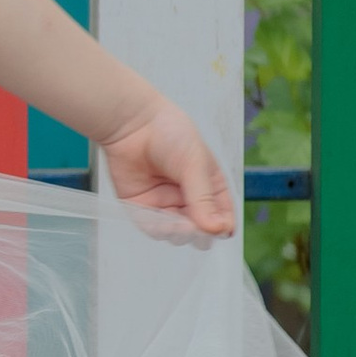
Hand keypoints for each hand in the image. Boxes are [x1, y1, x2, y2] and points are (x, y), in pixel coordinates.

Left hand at [98, 98, 234, 241]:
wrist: (132, 122)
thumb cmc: (170, 134)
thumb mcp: (194, 164)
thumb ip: (203, 198)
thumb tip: (218, 229)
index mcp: (209, 185)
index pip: (222, 213)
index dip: (223, 226)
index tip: (222, 231)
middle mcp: (188, 198)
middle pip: (200, 229)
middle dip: (200, 233)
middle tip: (197, 229)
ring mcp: (165, 204)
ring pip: (177, 233)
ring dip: (179, 233)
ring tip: (180, 224)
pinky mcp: (142, 207)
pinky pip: (152, 227)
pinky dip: (159, 228)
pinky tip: (162, 221)